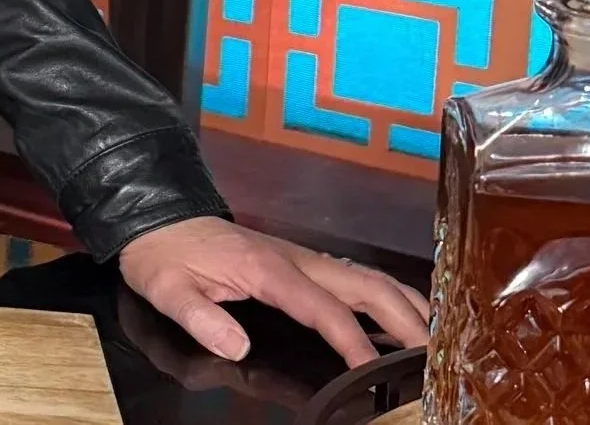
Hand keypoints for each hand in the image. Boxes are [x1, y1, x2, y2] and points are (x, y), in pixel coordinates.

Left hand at [118, 216, 430, 368]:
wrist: (156, 216)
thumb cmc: (163, 254)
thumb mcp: (166, 289)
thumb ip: (199, 318)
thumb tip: (237, 348)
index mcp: (267, 268)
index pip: (323, 309)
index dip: (353, 341)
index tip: (373, 372)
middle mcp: (295, 259)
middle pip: (366, 285)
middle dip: (405, 319)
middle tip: (434, 358)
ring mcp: (302, 257)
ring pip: (367, 276)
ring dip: (405, 305)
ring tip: (434, 341)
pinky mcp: (301, 261)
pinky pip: (353, 277)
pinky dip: (387, 296)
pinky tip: (401, 319)